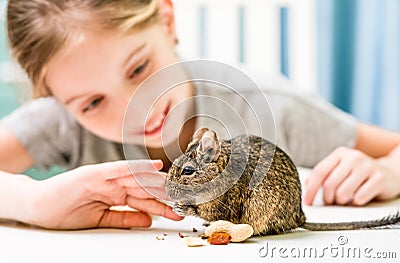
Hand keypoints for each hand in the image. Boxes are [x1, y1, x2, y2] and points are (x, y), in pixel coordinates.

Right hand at [22, 160, 182, 228]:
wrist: (37, 208)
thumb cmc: (66, 212)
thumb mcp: (101, 220)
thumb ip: (124, 218)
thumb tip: (148, 219)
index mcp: (115, 195)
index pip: (144, 199)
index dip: (162, 204)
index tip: (179, 210)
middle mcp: (114, 184)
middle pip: (145, 188)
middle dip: (166, 194)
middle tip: (185, 198)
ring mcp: (105, 177)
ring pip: (137, 178)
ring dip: (158, 182)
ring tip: (178, 186)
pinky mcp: (94, 173)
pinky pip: (119, 169)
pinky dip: (136, 167)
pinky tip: (153, 167)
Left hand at [304, 147, 399, 205]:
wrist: (389, 173)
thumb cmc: (359, 173)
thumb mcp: (341, 168)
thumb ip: (324, 174)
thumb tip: (307, 183)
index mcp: (340, 154)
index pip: (320, 172)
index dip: (310, 189)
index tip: (307, 202)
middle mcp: (353, 157)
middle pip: (330, 184)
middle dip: (327, 198)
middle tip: (330, 201)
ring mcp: (367, 167)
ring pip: (343, 193)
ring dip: (341, 201)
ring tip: (345, 199)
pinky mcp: (379, 179)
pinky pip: (359, 198)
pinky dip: (355, 202)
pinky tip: (358, 198)